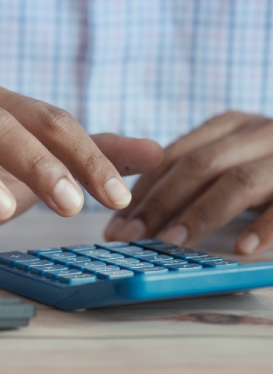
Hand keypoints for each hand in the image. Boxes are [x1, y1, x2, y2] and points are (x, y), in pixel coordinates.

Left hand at [105, 111, 272, 254]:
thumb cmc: (269, 167)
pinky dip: (266, 224)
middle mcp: (255, 131)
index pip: (173, 157)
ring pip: (237, 180)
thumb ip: (195, 177)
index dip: (142, 192)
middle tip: (130, 238)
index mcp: (228, 126)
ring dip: (201, 214)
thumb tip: (138, 214)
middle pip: (198, 166)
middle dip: (159, 204)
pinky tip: (242, 246)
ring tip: (172, 243)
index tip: (117, 224)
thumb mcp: (230, 161)